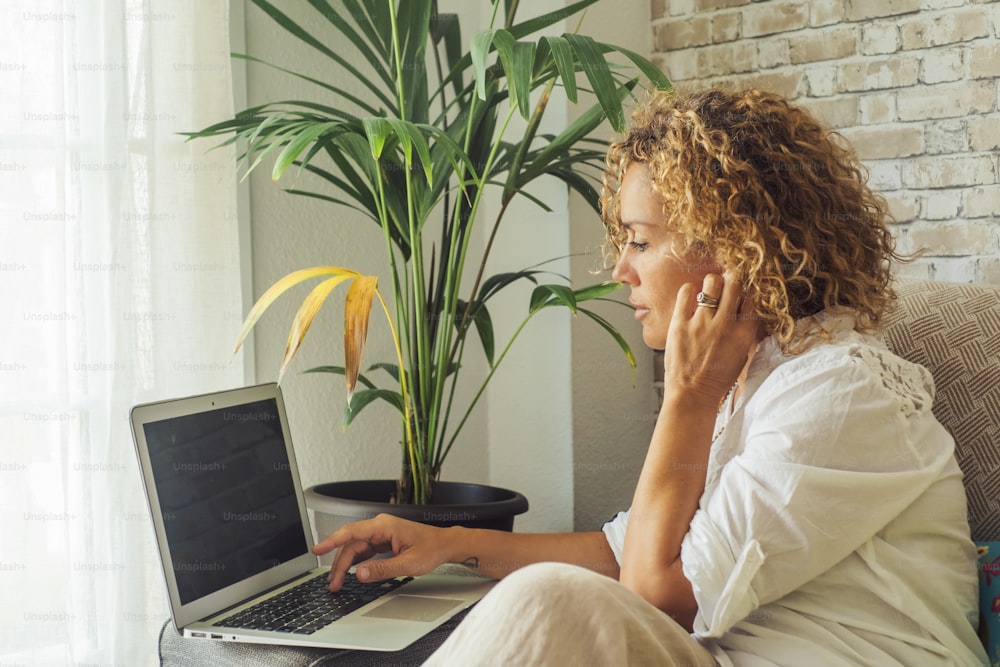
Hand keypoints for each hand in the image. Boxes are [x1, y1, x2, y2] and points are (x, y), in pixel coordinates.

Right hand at [312, 513, 450, 590]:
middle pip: (350, 544)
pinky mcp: (382, 541)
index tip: (317, 549)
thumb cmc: (432, 549)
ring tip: (337, 582)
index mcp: (384, 526)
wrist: (445, 545)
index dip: (331, 541)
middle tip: (333, 584)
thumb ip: (382, 569)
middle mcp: (380, 527)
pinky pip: (363, 550)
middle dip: (339, 564)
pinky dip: (355, 562)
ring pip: (355, 548)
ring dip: (345, 564)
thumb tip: (360, 574)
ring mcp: (380, 533)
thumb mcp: (408, 564)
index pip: (351, 532)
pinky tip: (350, 573)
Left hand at [662, 271, 761, 406]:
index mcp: (744, 333)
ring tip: (707, 292)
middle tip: (724, 288)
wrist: (693, 394)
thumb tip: (745, 310)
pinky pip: (686, 292)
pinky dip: (689, 290)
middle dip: (731, 282)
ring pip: (712, 282)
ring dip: (711, 283)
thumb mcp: (741, 355)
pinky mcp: (680, 323)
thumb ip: (745, 332)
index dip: (744, 296)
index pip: (751, 298)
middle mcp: (725, 323)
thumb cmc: (718, 378)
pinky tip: (690, 298)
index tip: (738, 299)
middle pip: (734, 283)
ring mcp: (701, 322)